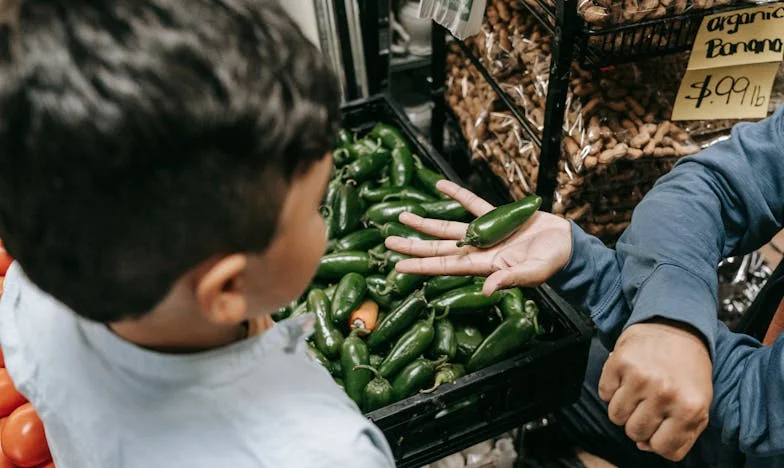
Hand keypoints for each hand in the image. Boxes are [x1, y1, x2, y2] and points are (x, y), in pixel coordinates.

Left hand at [385, 180, 571, 294]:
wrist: (568, 246)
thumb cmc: (552, 264)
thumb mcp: (533, 274)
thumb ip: (509, 280)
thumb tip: (486, 289)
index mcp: (483, 266)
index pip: (444, 266)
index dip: (420, 266)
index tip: (396, 266)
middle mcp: (478, 251)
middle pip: (438, 248)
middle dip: (413, 245)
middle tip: (387, 241)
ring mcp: (486, 234)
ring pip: (448, 227)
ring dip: (426, 223)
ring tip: (402, 216)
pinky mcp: (497, 217)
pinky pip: (472, 204)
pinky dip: (456, 195)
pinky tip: (439, 186)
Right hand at [599, 320, 712, 460]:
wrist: (677, 326)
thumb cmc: (688, 369)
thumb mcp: (698, 405)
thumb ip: (680, 434)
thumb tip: (644, 446)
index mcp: (690, 408)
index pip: (665, 449)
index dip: (658, 441)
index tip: (660, 427)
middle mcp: (665, 393)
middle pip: (635, 433)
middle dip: (639, 423)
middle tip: (648, 405)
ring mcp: (640, 377)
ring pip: (616, 416)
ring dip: (623, 407)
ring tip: (637, 391)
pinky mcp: (619, 362)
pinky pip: (604, 394)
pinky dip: (612, 389)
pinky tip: (626, 378)